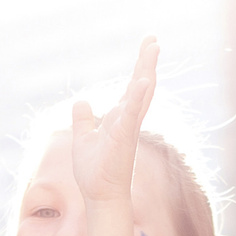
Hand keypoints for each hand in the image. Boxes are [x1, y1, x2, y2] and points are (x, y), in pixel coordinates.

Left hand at [69, 37, 157, 205]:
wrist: (99, 196)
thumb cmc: (94, 172)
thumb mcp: (83, 139)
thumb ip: (84, 120)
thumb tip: (82, 102)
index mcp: (120, 119)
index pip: (132, 87)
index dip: (139, 66)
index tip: (148, 45)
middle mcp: (128, 120)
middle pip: (141, 85)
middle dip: (146, 62)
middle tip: (153, 39)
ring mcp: (128, 127)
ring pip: (141, 94)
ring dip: (146, 71)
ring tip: (152, 49)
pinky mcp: (124, 137)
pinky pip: (132, 114)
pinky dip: (138, 97)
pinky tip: (143, 80)